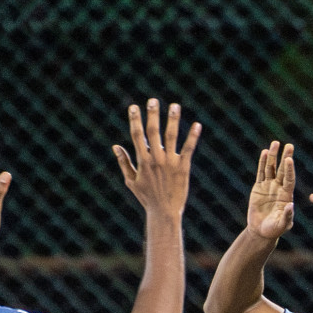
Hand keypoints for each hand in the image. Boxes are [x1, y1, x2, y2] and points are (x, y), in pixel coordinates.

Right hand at [112, 99, 200, 215]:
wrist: (164, 212)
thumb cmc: (147, 197)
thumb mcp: (131, 181)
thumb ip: (124, 163)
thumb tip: (115, 146)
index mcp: (142, 161)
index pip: (137, 136)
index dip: (135, 120)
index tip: (133, 107)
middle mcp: (156, 159)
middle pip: (153, 132)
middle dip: (152, 115)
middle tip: (153, 100)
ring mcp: (170, 162)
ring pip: (172, 136)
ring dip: (173, 119)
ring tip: (175, 105)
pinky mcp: (183, 167)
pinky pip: (188, 149)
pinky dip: (193, 137)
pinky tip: (197, 125)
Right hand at [247, 141, 294, 239]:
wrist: (261, 231)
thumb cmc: (274, 230)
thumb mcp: (282, 225)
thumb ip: (287, 216)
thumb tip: (290, 205)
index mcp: (286, 195)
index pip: (289, 179)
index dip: (289, 170)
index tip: (289, 159)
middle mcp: (278, 188)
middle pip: (282, 170)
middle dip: (285, 157)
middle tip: (289, 145)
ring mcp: (268, 186)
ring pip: (271, 168)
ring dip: (273, 156)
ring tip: (275, 143)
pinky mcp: (258, 187)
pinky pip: (261, 173)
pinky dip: (262, 163)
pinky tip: (264, 153)